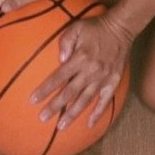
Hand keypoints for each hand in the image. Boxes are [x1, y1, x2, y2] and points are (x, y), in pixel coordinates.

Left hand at [29, 10, 131, 131]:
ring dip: (72, 114)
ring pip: (85, 100)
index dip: (45, 89)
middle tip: (42, 118)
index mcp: (80, 58)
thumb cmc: (95, 27)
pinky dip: (98, 113)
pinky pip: (105, 101)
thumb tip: (59, 60)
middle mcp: (90, 71)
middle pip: (69, 93)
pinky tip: (90, 125)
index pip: (59, 77)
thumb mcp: (76, 27)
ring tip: (60, 127)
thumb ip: (65, 42)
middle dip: (55, 106)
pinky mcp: (113, 81)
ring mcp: (102, 78)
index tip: (33, 100)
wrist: (121, 28)